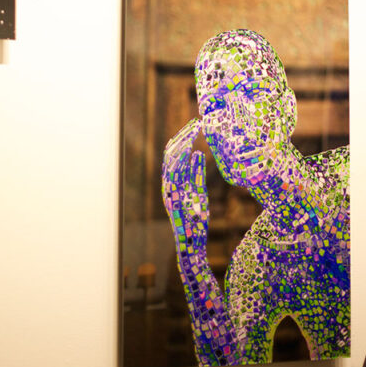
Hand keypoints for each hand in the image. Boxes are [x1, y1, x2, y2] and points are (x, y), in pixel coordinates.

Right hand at [161, 118, 207, 248]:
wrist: (192, 243)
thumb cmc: (195, 218)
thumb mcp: (198, 191)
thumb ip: (196, 173)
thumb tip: (197, 153)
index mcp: (171, 181)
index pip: (172, 153)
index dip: (182, 138)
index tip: (194, 125)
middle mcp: (167, 184)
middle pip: (171, 153)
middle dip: (183, 136)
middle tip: (195, 123)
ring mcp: (169, 191)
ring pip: (172, 161)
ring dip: (183, 143)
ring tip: (195, 130)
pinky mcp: (175, 199)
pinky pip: (177, 176)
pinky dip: (184, 162)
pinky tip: (193, 150)